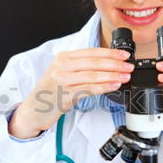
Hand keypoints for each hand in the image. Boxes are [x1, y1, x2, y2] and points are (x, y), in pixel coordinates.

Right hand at [8, 48, 133, 137]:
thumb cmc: (52, 92)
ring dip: (112, 75)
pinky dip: (103, 86)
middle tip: (129, 66)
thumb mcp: (65, 73)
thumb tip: (109, 66)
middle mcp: (62, 66)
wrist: (33, 110)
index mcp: (64, 57)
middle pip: (94, 62)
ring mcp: (62, 80)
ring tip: (125, 76)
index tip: (124, 55)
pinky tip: (114, 85)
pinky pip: (88, 89)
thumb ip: (82, 68)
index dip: (110, 53)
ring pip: (93, 75)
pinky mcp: (64, 94)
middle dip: (115, 64)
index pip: (91, 52)